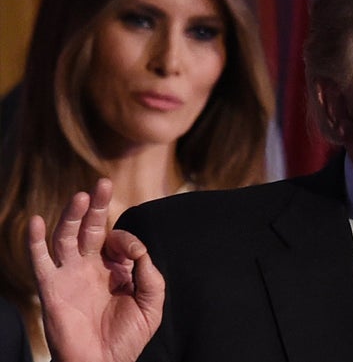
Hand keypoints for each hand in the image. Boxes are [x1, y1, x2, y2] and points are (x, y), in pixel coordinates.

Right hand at [28, 178, 164, 361]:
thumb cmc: (127, 337)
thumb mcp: (151, 303)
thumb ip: (150, 274)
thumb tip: (139, 250)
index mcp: (114, 269)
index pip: (117, 239)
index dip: (127, 240)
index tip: (135, 253)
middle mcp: (90, 267)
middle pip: (90, 228)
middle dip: (96, 206)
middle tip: (102, 182)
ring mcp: (70, 276)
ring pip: (66, 238)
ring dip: (71, 216)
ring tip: (80, 196)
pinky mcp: (52, 289)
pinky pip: (40, 262)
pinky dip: (35, 242)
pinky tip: (36, 221)